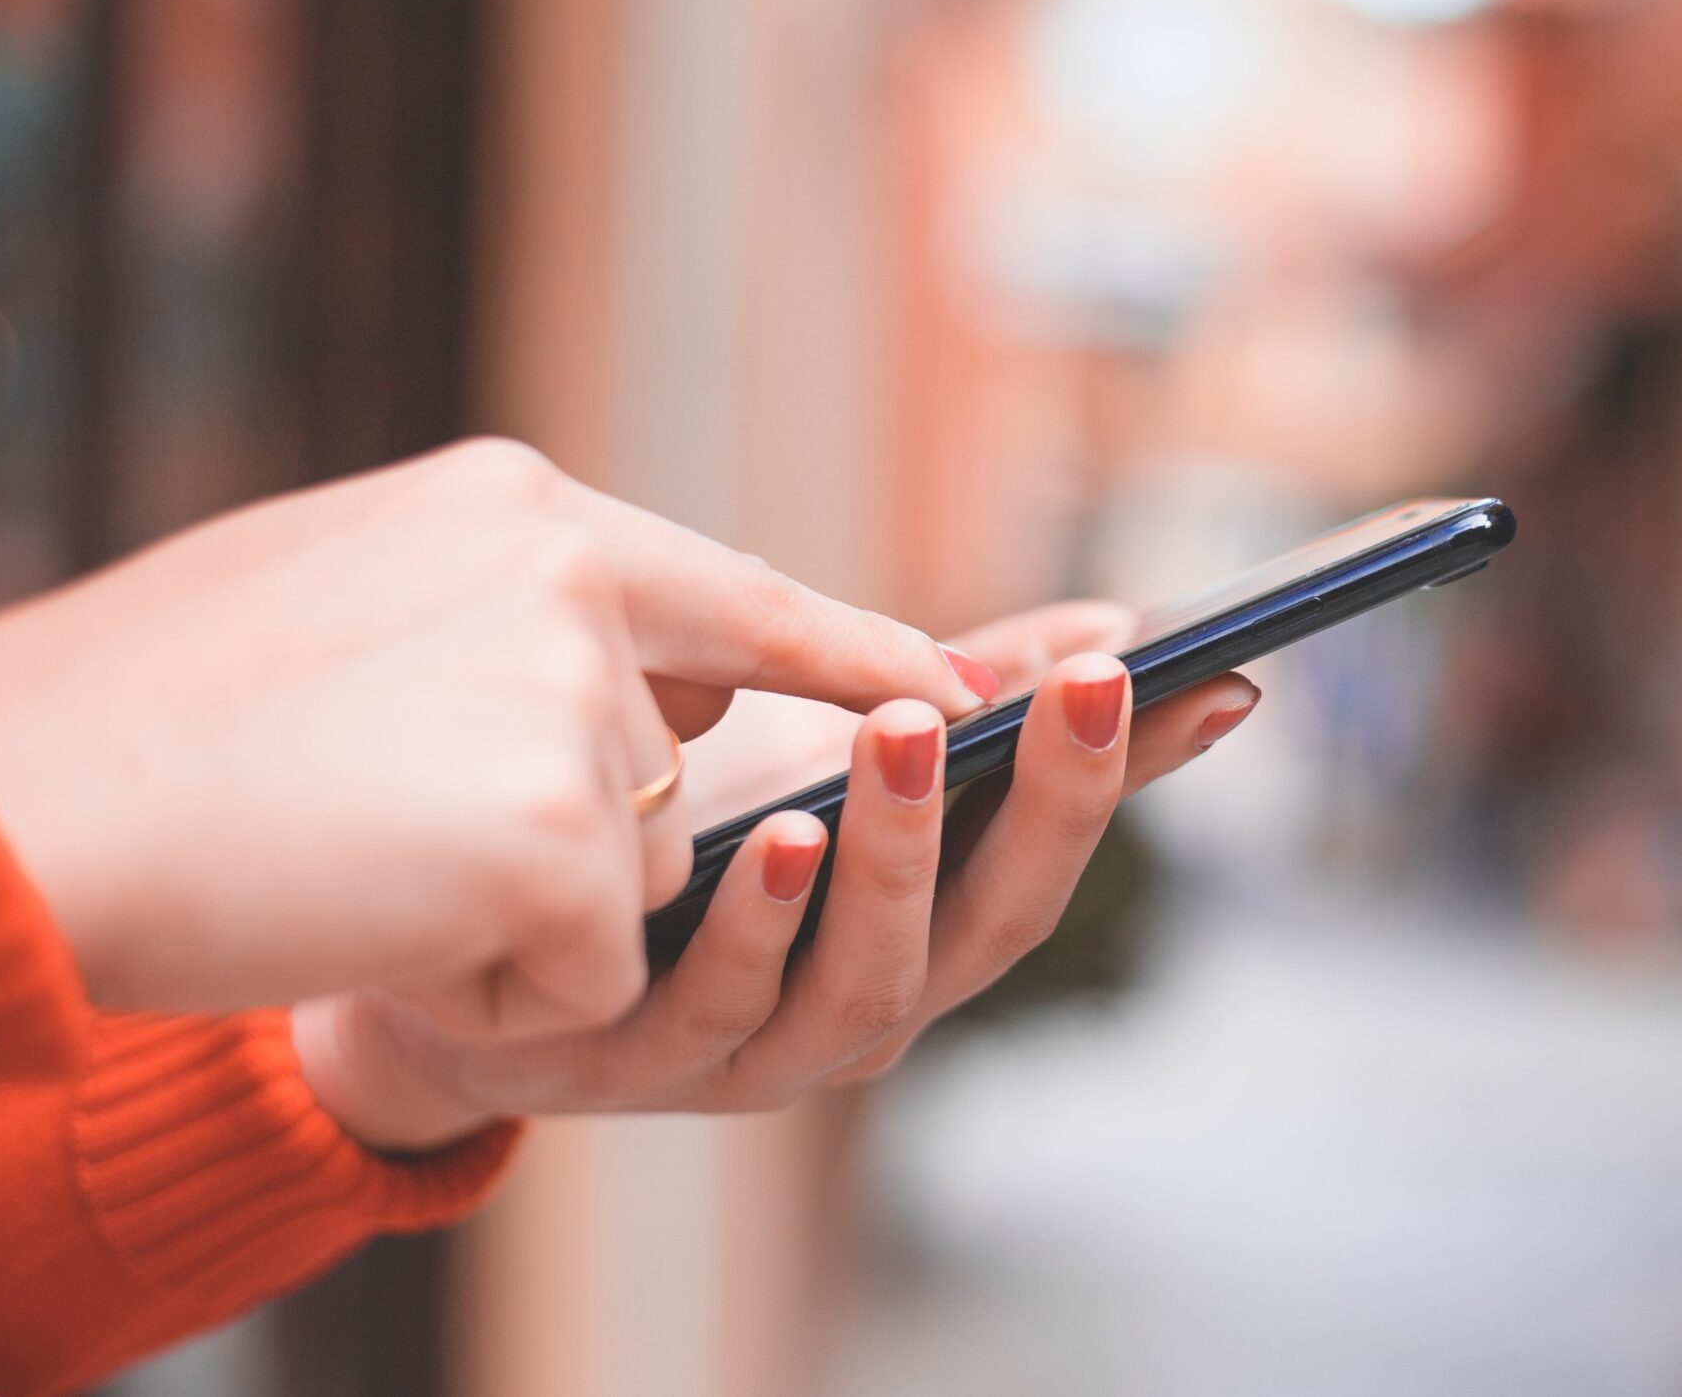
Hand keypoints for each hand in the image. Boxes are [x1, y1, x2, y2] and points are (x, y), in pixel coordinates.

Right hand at [0, 438, 994, 1034]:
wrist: (12, 807)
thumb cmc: (145, 721)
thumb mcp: (350, 601)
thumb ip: (513, 620)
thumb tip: (659, 680)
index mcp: (516, 509)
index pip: (741, 591)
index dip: (855, 650)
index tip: (964, 681)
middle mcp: (570, 578)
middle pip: (667, 765)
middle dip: (570, 830)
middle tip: (398, 817)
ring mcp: (574, 701)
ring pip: (630, 875)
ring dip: (508, 909)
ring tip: (351, 855)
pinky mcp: (562, 841)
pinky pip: (588, 969)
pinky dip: (487, 982)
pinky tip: (370, 918)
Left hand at [290, 603, 1260, 1147]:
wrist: (468, 924)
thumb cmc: (681, 824)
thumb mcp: (824, 740)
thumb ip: (961, 691)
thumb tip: (1121, 619)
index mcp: (925, 920)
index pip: (1059, 844)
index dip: (1139, 773)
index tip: (1213, 674)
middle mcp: (869, 1001)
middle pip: (994, 925)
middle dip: (1049, 803)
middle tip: (1084, 684)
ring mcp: (758, 1050)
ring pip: (867, 981)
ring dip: (898, 855)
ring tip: (905, 731)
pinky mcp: (636, 1062)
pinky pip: (716, 1009)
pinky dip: (759, 925)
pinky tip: (776, 832)